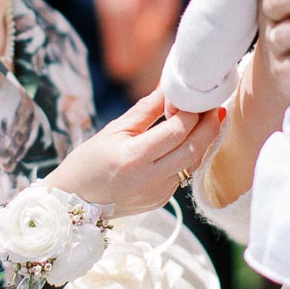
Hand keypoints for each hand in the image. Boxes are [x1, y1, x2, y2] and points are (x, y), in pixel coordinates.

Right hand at [44, 88, 220, 216]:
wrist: (74, 202)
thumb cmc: (89, 162)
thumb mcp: (114, 130)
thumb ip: (146, 109)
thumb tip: (168, 86)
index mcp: (134, 158)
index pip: (177, 131)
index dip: (193, 112)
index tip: (199, 96)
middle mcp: (150, 179)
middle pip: (194, 148)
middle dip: (209, 125)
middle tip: (214, 105)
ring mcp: (158, 193)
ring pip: (193, 163)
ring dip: (203, 140)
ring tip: (206, 119)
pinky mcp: (162, 201)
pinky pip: (183, 175)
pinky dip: (189, 155)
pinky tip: (187, 141)